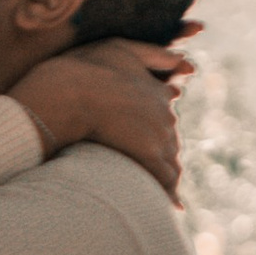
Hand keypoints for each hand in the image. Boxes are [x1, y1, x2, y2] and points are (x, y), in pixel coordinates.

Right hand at [14, 31, 195, 200]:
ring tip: (164, 195)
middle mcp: (164, 115)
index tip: (150, 145)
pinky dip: (168, 194)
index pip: (165, 119)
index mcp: (158, 92)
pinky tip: (171, 206)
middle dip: (163, 158)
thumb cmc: (86, 68)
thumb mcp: (122, 48)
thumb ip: (153, 53)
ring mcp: (158, 137)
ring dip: (166, 178)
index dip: (158, 133)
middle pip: (170, 143)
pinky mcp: (148, 157)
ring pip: (171, 163)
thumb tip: (186, 61)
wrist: (69, 92)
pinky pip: (164, 181)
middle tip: (159, 177)